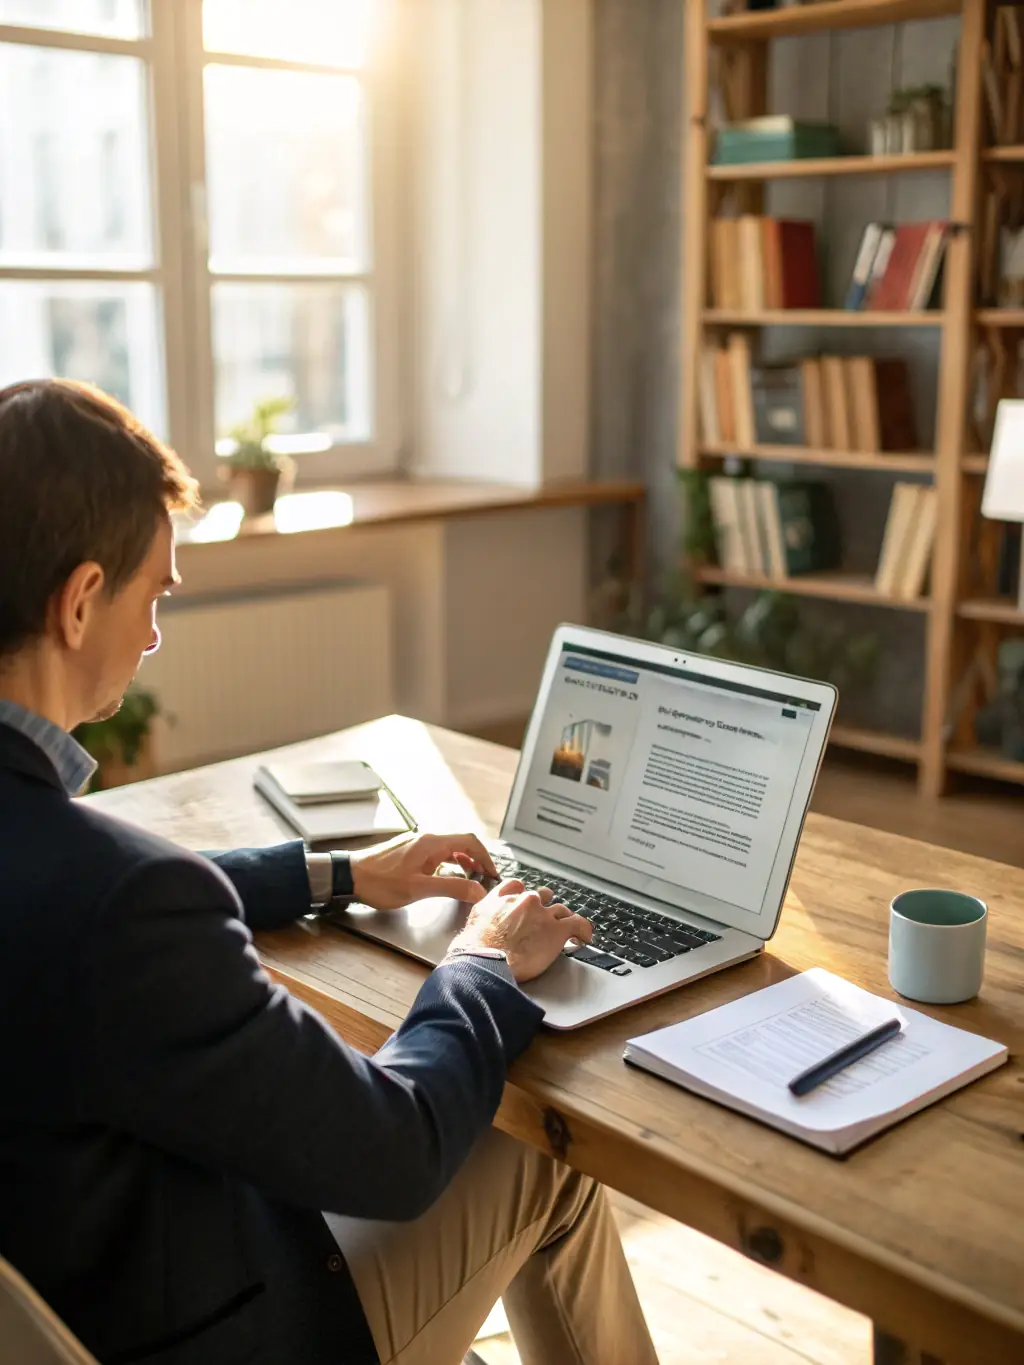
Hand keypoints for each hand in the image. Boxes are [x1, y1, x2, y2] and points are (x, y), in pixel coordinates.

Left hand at [350, 831, 496, 910]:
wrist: (350, 877)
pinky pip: (436, 855)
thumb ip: (452, 888)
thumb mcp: (420, 888)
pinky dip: (448, 865)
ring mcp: (416, 845)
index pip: (469, 842)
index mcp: (432, 843)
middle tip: (483, 879)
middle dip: (476, 861)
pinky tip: (444, 878)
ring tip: (468, 880)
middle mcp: (426, 839)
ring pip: (448, 849)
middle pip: (461, 844)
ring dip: (462, 863)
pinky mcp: (409, 852)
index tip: (493, 874)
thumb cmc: (381, 882)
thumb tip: (478, 890)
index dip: (486, 857)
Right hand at [448, 880, 592, 982]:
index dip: (523, 895)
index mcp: (503, 898)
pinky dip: (583, 930)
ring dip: (561, 919)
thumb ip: (483, 916)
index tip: (525, 902)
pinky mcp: (557, 931)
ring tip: (564, 928)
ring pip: (560, 910)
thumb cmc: (474, 949)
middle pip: (541, 897)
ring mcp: (543, 914)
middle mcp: (524, 901)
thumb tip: (481, 926)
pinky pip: (578, 924)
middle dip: (543, 907)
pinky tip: (584, 936)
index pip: (517, 887)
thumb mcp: (472, 923)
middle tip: (543, 921)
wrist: (484, 960)